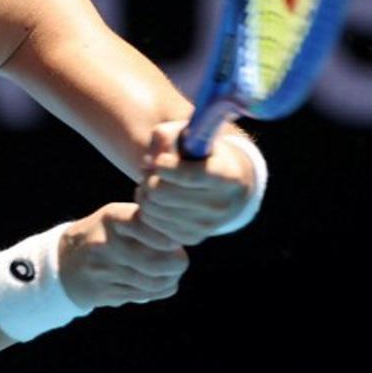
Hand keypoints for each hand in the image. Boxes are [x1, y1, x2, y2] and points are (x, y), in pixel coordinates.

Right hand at [58, 203, 188, 309]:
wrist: (63, 260)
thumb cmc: (103, 234)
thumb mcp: (117, 217)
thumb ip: (146, 223)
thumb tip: (180, 240)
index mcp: (111, 218)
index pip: (146, 226)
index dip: (168, 237)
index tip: (176, 241)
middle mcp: (104, 243)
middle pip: (155, 262)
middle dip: (176, 264)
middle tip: (180, 262)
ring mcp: (101, 270)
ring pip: (151, 283)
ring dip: (169, 281)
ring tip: (171, 275)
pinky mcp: (102, 292)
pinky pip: (141, 296)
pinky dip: (157, 292)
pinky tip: (159, 285)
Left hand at [134, 120, 255, 245]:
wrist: (227, 186)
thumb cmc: (202, 153)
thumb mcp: (189, 134)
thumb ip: (167, 137)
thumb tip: (153, 163)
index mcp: (228, 175)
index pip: (190, 175)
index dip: (165, 166)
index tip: (160, 160)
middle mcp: (221, 205)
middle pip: (161, 192)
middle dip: (148, 176)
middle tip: (149, 168)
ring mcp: (208, 225)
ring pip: (152, 208)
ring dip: (144, 191)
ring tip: (152, 180)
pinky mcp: (192, 238)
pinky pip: (152, 223)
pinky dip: (147, 208)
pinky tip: (157, 197)